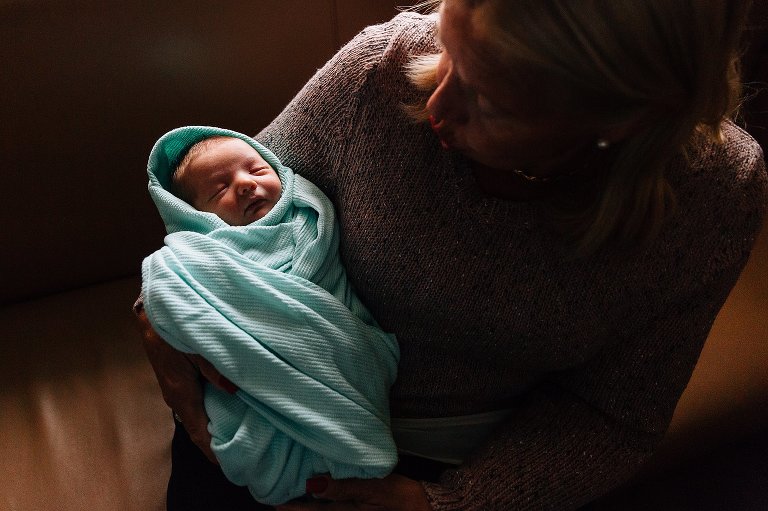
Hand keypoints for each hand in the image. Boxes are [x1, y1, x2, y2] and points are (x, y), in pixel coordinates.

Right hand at [133, 300, 237, 462]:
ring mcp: (174, 390)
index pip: (198, 432)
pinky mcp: (176, 380)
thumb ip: (216, 367)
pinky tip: (225, 409)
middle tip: (241, 451)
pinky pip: (194, 404)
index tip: (231, 463)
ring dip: (213, 427)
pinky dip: (208, 412)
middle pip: (198, 428)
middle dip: (216, 442)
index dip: (213, 451)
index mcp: (181, 393)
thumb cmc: (174, 325)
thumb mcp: (198, 344)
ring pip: (196, 416)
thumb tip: (235, 390)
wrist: (152, 311)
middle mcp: (176, 397)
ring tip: (236, 434)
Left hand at [276, 474, 432, 510]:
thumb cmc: (405, 497)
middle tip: (278, 504)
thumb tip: (313, 484)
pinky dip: (329, 507)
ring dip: (313, 509)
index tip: (275, 504)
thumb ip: (345, 488)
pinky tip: (324, 501)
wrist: (431, 509)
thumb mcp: (377, 489)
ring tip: (295, 503)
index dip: (295, 509)